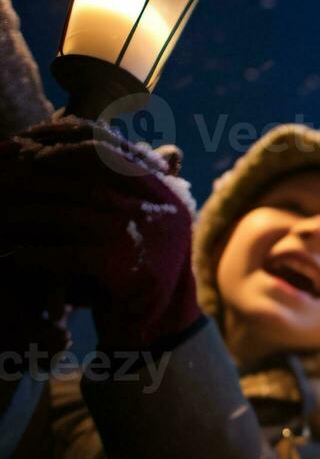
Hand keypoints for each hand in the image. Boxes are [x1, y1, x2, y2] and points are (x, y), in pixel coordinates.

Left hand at [0, 119, 197, 350]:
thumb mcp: (135, 224)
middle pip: (84, 178)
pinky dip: (37, 255)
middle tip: (1, 176)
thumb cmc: (133, 274)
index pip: (110, 146)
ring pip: (72, 214)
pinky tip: (14, 257)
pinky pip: (68, 255)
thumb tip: (67, 128)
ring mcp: (147, 238)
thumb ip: (115, 185)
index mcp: (165, 192)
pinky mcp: (129, 270)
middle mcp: (162, 209)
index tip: (25, 142)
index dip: (62, 137)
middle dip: (36, 175)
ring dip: (27, 215)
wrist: (157, 330)